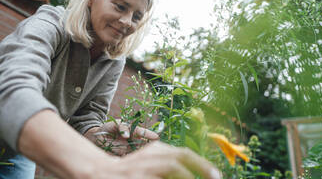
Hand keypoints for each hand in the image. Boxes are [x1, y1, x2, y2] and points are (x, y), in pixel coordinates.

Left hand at [85, 121, 158, 155]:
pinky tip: (138, 162)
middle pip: (143, 143)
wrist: (95, 138)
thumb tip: (127, 135)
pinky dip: (135, 160)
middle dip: (150, 145)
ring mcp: (128, 148)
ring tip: (150, 155)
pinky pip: (130, 158)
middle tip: (156, 147)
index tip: (156, 137)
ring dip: (143, 153)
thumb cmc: (106, 128)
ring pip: (138, 151)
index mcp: (131, 130)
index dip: (149, 134)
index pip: (142, 132)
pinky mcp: (122, 155)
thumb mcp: (114, 124)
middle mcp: (132, 140)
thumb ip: (122, 127)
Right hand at [96, 141, 221, 178]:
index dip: (202, 164)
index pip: (184, 154)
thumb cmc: (131, 170)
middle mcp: (150, 156)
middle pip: (179, 157)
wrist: (100, 173)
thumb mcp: (151, 160)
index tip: (216, 175)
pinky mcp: (135, 178)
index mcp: (156, 150)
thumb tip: (193, 173)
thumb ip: (169, 162)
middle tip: (215, 178)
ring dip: (186, 177)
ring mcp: (142, 168)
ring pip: (171, 168)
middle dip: (200, 167)